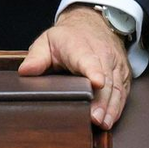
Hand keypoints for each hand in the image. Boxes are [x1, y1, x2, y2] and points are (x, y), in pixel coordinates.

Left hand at [18, 5, 131, 129]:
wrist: (92, 25)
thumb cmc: (68, 37)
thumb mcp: (47, 41)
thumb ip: (36, 57)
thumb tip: (25, 72)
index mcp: (79, 46)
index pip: (87, 58)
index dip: (92, 70)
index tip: (96, 82)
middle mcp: (101, 54)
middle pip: (104, 78)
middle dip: (101, 99)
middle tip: (95, 118)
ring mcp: (115, 64)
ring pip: (116, 87)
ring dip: (110, 107)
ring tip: (103, 123)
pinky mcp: (123, 74)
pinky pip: (123, 91)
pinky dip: (118, 106)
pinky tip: (110, 119)